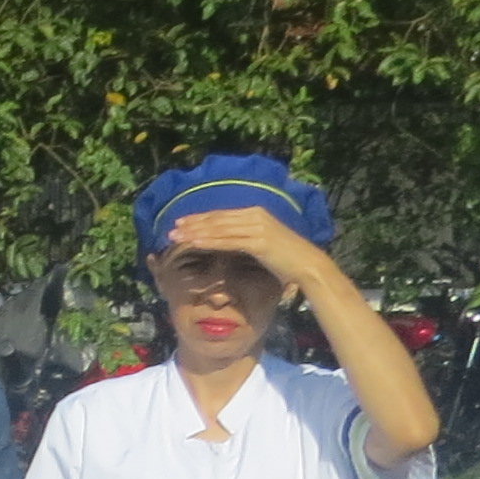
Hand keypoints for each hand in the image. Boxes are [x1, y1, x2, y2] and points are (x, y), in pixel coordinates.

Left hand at [160, 210, 330, 291]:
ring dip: (195, 232)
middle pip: (217, 219)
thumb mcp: (262, 242)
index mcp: (256, 213)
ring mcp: (257, 228)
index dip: (200, 218)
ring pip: (219, 229)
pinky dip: (209, 241)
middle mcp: (255, 216)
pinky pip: (227, 241)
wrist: (308, 265)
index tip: (181, 222)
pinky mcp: (258, 242)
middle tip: (172, 229)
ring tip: (176, 237)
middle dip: (192, 224)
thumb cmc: (285, 259)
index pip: (222, 214)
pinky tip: (193, 243)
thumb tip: (228, 240)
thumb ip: (246, 237)